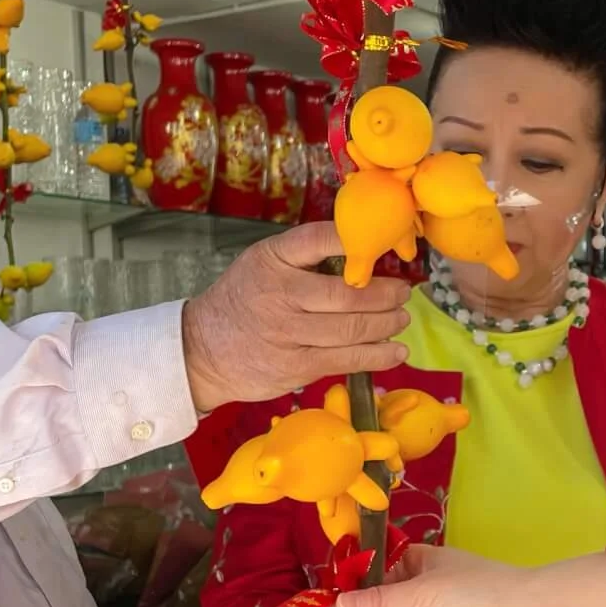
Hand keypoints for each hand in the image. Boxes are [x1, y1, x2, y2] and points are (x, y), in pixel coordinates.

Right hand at [180, 221, 410, 412]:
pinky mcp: (296, 366)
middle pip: (347, 294)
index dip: (356, 240)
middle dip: (386, 294)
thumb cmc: (245, 299)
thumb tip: (364, 252)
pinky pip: (347, 360)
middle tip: (403, 293)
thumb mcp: (263, 263)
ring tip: (401, 318)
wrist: (202, 349)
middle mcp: (280, 294)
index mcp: (272, 260)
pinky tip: (396, 350)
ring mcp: (288, 333)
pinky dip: (378, 355)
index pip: (319, 240)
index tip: (384, 243)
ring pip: (352, 329)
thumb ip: (305, 255)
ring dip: (387, 324)